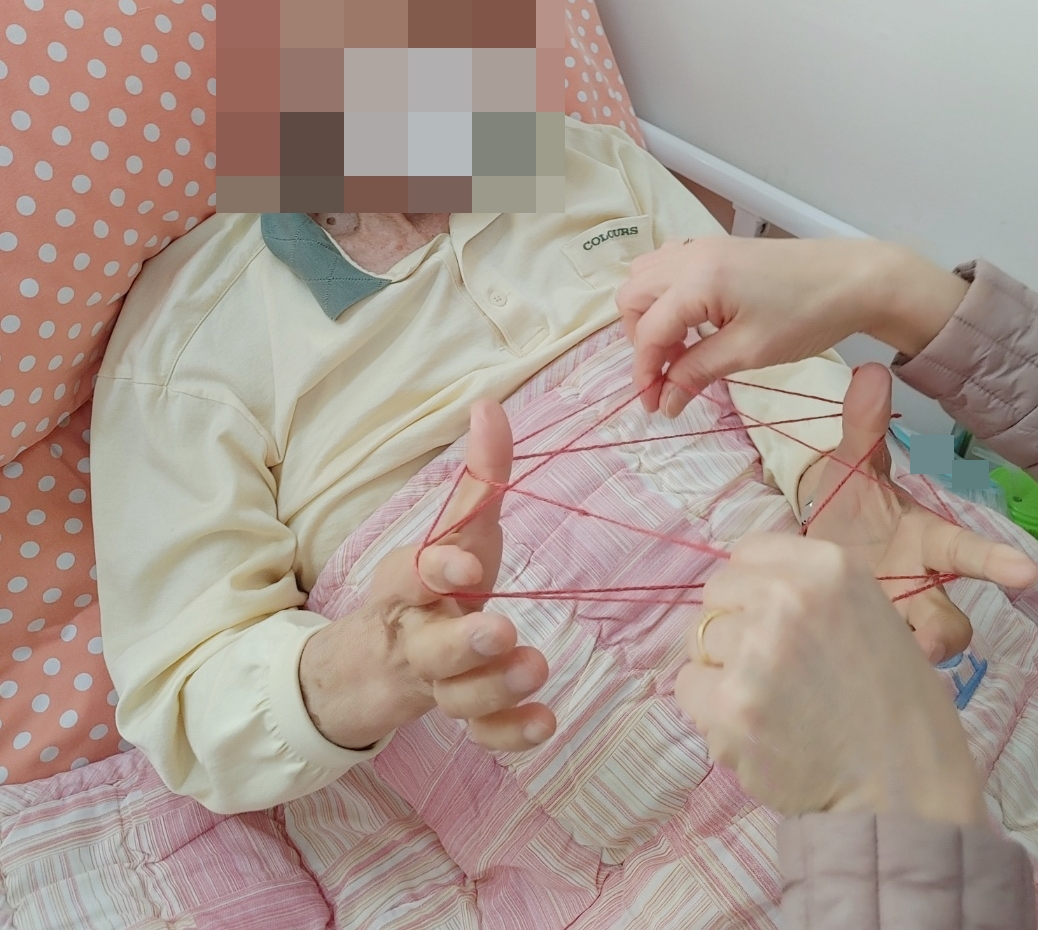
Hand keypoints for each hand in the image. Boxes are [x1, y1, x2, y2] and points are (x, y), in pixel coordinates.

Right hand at [299, 401, 554, 751]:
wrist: (390, 655)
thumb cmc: (437, 581)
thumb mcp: (457, 527)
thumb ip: (480, 473)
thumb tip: (490, 405)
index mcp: (408, 582)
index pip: (410, 575)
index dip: (436, 570)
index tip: (467, 566)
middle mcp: (416, 634)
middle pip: (431, 646)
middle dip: (465, 642)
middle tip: (503, 631)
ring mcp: (437, 682)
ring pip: (456, 696)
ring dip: (495, 688)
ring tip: (537, 666)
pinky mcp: (461, 713)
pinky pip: (479, 734)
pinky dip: (508, 733)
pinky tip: (546, 723)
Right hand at [617, 236, 969, 415]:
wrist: (856, 278)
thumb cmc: (808, 316)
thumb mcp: (749, 352)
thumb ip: (698, 372)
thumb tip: (664, 401)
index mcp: (697, 281)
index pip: (648, 330)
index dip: (644, 372)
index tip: (653, 406)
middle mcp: (690, 256)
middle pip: (632, 296)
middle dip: (640, 340)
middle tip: (667, 372)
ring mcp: (702, 247)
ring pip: (645, 277)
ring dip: (649, 314)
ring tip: (679, 347)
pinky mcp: (716, 248)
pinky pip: (668, 266)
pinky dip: (666, 295)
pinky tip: (693, 320)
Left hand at [674, 532, 989, 824]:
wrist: (907, 788)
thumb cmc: (894, 703)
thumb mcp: (868, 613)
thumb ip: (806, 589)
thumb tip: (740, 588)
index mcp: (829, 567)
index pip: (748, 552)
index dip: (754, 589)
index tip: (770, 619)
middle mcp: (788, 598)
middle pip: (717, 593)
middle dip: (733, 626)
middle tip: (772, 668)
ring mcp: (755, 651)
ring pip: (698, 640)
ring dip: (722, 669)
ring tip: (770, 701)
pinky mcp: (730, 704)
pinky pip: (688, 687)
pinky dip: (711, 709)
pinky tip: (755, 728)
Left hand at [800, 364, 1037, 661]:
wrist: (814, 549)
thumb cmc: (849, 507)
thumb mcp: (852, 465)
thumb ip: (864, 425)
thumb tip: (872, 373)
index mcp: (924, 541)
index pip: (966, 550)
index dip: (995, 561)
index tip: (1028, 573)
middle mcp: (917, 587)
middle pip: (949, 619)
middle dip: (944, 634)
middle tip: (932, 648)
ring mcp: (892, 620)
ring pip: (914, 652)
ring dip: (896, 658)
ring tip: (864, 661)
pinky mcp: (862, 645)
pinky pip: (870, 666)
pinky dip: (851, 666)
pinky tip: (825, 665)